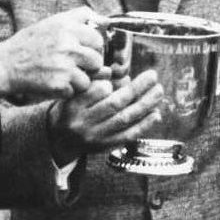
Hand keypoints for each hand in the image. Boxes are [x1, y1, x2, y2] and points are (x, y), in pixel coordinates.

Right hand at [0, 7, 104, 101]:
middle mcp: (67, 44)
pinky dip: (67, 90)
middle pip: (97, 60)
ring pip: (89, 77)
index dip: (93, 47)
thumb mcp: (52, 22)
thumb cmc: (30, 44)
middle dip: (88, 65)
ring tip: (61, 74)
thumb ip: (79, 18)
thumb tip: (107, 21)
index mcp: (66, 27)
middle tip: (72, 65)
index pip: (98, 39)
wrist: (5, 65)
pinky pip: (76, 90)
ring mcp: (64, 65)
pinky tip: (53, 82)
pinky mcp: (60, 84)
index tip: (83, 51)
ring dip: (78, 80)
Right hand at [51, 69, 165, 155]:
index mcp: (72, 106)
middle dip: (137, 89)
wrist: (60, 140)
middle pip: (114, 104)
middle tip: (153, 76)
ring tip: (158, 92)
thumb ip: (93, 82)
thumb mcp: (74, 93)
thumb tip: (115, 73)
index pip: (96, 91)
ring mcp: (95, 137)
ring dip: (145, 104)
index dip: (112, 83)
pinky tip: (156, 114)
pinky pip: (128, 135)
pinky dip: (144, 125)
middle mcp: (83, 123)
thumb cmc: (70, 110)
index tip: (123, 76)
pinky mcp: (105, 147)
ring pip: (124, 119)